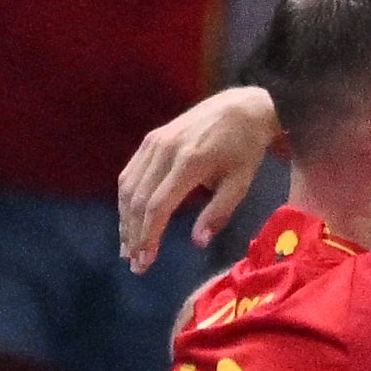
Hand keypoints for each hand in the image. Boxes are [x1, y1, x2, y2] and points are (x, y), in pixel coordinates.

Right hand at [119, 86, 282, 268]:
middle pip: (137, 199)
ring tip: (128, 247)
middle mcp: (164, 151)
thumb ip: (219, 212)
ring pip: (128, 186)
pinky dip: (126, 199)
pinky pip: (130, 172)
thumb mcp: (241, 182)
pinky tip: (129, 218)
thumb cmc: (245, 148)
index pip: (158, 205)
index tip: (145, 261)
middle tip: (134, 263)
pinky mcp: (149, 139)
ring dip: (125, 219)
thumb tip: (197, 242)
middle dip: (133, 234)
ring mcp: (153, 143)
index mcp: (189, 162)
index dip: (149, 235)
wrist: (241, 108)